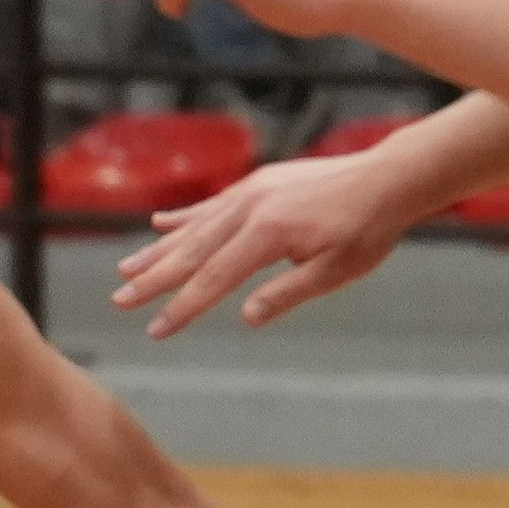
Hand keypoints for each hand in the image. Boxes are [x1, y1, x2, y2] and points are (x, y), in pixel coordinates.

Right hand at [115, 148, 420, 332]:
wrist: (388, 177)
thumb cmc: (367, 229)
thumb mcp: (335, 271)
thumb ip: (287, 293)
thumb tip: (245, 317)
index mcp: (268, 234)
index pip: (214, 279)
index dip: (182, 307)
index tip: (155, 329)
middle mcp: (250, 208)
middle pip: (192, 252)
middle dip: (154, 280)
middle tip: (120, 301)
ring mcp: (251, 192)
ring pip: (195, 227)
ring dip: (159, 250)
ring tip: (125, 269)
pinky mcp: (258, 184)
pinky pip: (212, 205)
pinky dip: (184, 217)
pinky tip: (159, 223)